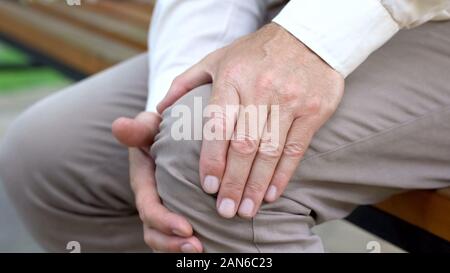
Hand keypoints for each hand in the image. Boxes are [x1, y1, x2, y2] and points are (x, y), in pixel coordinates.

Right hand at [112, 112, 202, 251]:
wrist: (168, 137)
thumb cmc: (160, 130)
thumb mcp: (149, 126)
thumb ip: (138, 128)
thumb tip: (119, 125)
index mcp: (143, 183)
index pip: (149, 208)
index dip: (164, 221)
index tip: (186, 228)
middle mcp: (151, 201)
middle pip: (154, 231)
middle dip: (172, 244)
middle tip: (197, 248)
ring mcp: (163, 209)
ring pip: (164, 239)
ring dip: (180, 249)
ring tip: (202, 251)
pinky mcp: (177, 213)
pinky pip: (178, 235)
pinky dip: (189, 243)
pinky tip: (212, 245)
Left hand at [158, 23, 343, 218]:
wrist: (309, 38)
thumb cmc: (255, 53)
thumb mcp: (217, 58)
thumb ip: (186, 82)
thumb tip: (161, 110)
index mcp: (233, 78)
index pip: (219, 124)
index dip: (213, 158)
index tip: (206, 186)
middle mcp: (262, 91)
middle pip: (245, 145)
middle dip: (233, 182)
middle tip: (224, 211)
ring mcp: (290, 102)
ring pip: (270, 152)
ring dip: (256, 186)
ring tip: (245, 211)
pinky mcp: (314, 111)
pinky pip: (295, 149)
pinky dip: (283, 175)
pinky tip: (272, 194)